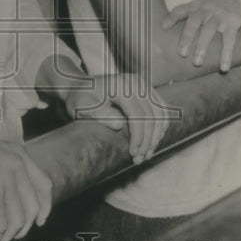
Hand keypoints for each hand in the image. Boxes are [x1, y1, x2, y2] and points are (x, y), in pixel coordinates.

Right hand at [0, 126, 52, 240]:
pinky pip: (1, 223)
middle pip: (34, 205)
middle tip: (13, 235)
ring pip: (18, 218)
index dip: (45, 206)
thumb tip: (7, 192)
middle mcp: (18, 165)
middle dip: (26, 225)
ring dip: (9, 235)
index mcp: (19, 153)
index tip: (39, 220)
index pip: (45, 184)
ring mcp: (7, 179)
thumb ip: (3, 165)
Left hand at [38, 54, 169, 164]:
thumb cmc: (80, 99)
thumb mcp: (83, 108)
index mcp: (120, 85)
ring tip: (146, 154)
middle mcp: (135, 82)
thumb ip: (100, 115)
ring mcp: (142, 84)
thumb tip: (120, 125)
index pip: (138, 114)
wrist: (80, 87)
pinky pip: (160, 109)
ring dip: (156, 136)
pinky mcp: (146, 89)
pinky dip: (159, 127)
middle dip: (148, 140)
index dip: (138, 137)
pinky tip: (152, 141)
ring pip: (160, 114)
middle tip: (140, 159)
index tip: (133, 154)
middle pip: (152, 115)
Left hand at [162, 0, 240, 71]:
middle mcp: (206, 10)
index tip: (163, 26)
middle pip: (194, 22)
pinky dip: (226, 54)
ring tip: (197, 62)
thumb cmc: (216, 4)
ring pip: (209, 31)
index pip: (181, 10)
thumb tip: (165, 29)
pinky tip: (223, 67)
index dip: (171, 17)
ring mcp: (219, 16)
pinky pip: (229, 39)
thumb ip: (186, 15)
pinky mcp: (233, 22)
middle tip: (181, 54)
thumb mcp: (201, 4)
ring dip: (202, 47)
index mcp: (196, 7)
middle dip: (187, 37)